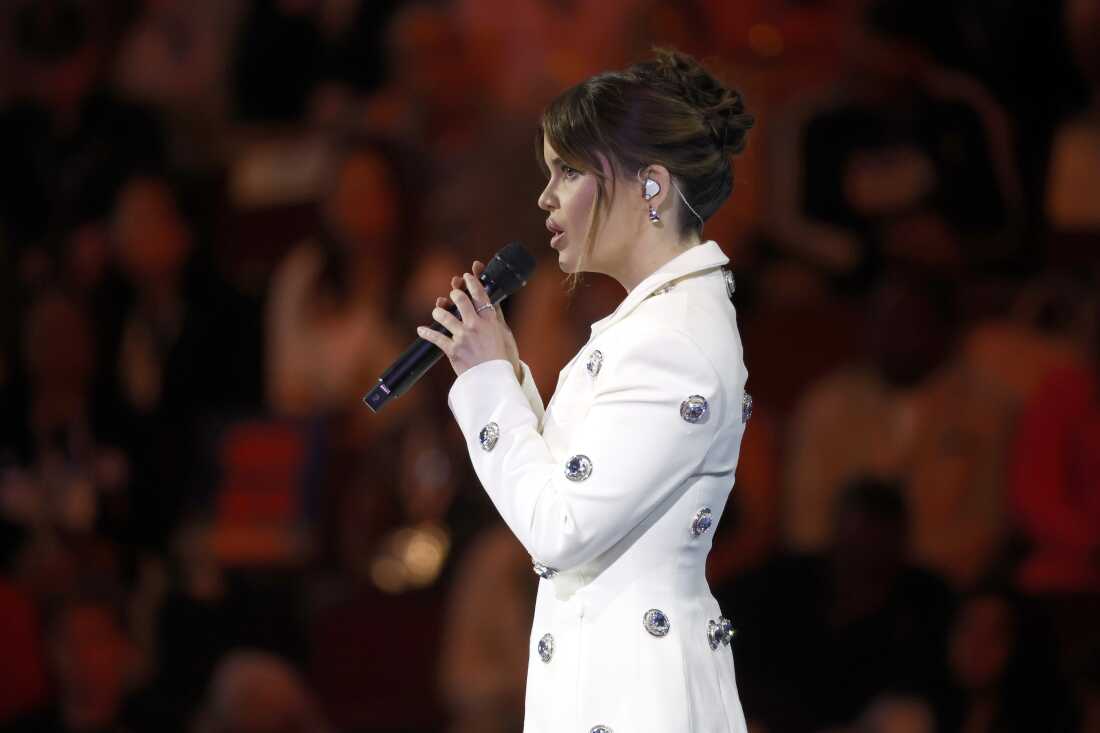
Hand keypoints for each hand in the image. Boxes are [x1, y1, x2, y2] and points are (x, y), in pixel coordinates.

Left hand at [417, 261, 521, 380]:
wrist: (494, 381)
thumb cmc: (503, 358)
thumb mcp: (505, 334)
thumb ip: (497, 317)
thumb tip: (493, 301)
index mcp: (490, 321)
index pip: (480, 295)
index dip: (472, 282)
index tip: (467, 275)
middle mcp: (475, 325)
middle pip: (460, 300)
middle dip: (455, 293)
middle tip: (453, 293)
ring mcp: (463, 337)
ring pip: (444, 315)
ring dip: (439, 311)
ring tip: (438, 310)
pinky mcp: (453, 350)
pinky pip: (435, 337)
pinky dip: (426, 333)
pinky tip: (421, 330)